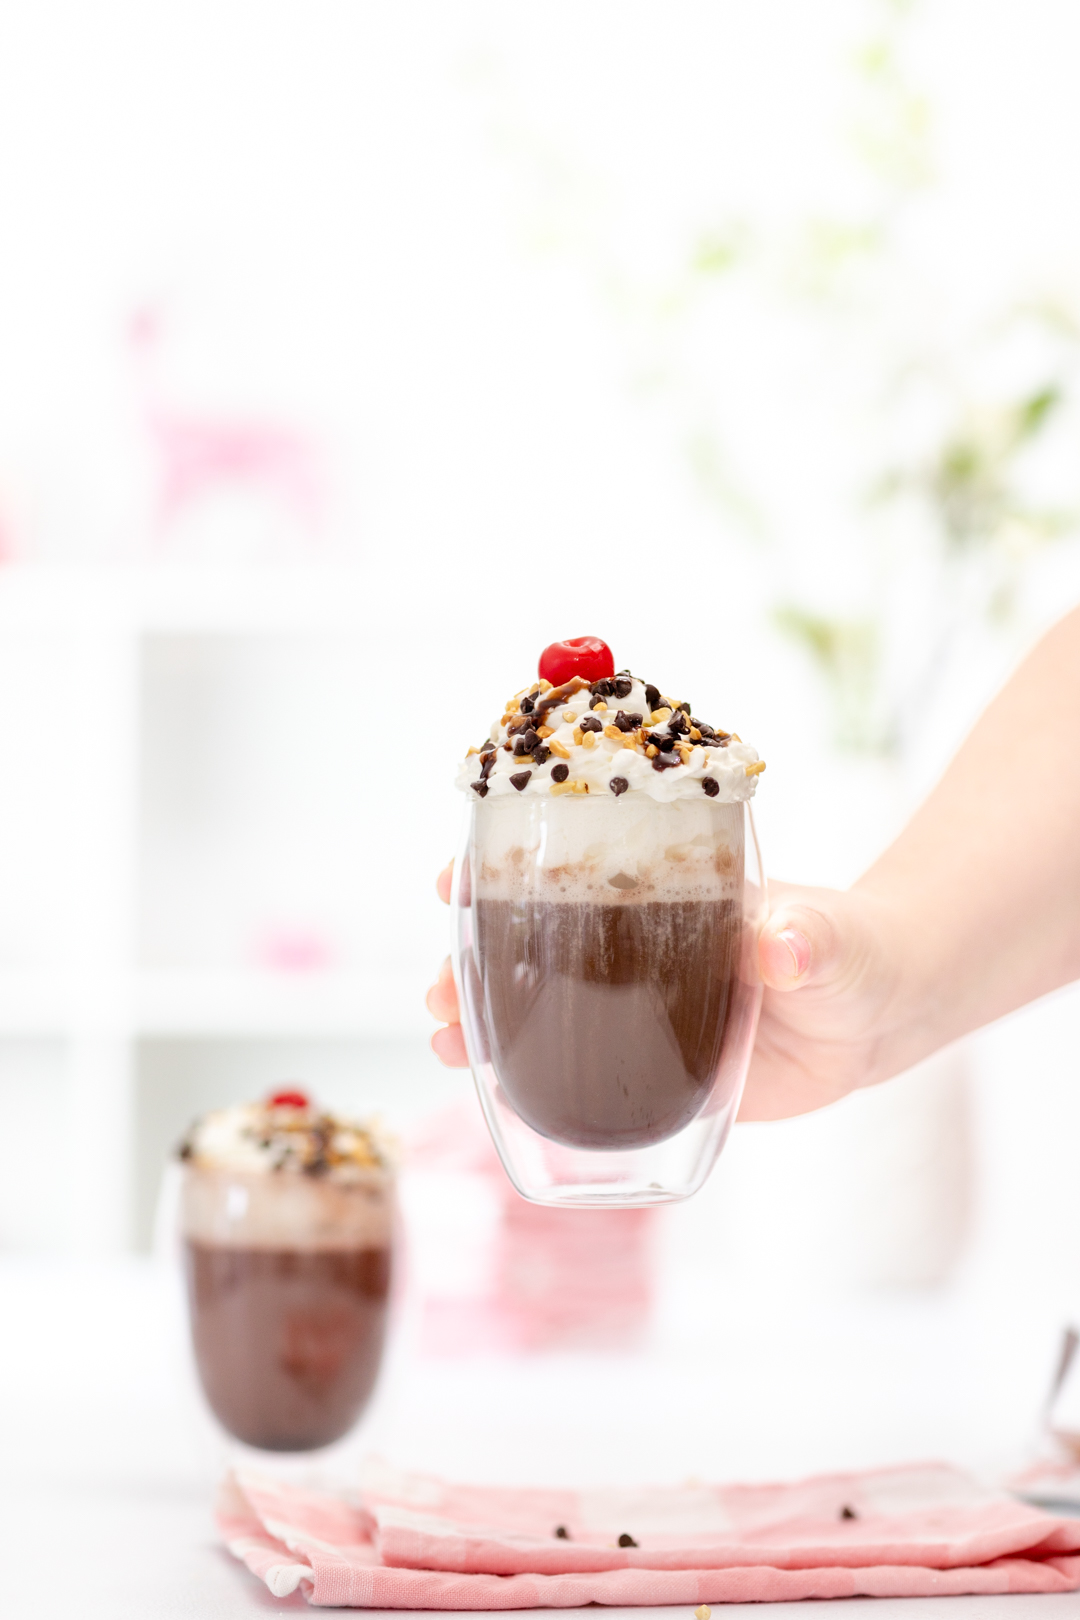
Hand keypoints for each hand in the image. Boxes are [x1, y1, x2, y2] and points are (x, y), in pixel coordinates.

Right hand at [425, 862, 910, 1120]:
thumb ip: (803, 939)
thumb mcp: (826, 939)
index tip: (452, 877)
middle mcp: (634, 946)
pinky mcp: (653, 1067)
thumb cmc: (846, 951)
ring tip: (444, 1042)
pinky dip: (530, 1080)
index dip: (501, 869)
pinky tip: (494, 1095)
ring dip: (483, 1022)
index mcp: (662, 891)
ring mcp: (636, 1008)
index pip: (568, 868)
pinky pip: (580, 1073)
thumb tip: (783, 945)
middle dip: (470, 960)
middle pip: (530, 944)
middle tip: (437, 989)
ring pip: (541, 1010)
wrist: (874, 1017)